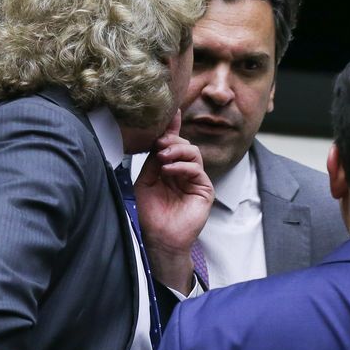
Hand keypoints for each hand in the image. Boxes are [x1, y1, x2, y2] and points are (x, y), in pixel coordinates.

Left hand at [135, 112, 213, 291]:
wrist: (160, 237)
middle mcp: (184, 172)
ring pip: (193, 153)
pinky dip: (182, 166)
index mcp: (170, 168)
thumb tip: (158, 140)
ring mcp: (195, 180)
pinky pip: (197, 170)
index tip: (171, 112)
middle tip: (159, 146)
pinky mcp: (204, 190)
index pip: (173, 144)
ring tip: (163, 158)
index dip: (173, 128)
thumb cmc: (151, 213)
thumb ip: (153, 161)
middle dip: (171, 141)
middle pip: (184, 145)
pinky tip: (169, 170)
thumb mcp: (146, 181)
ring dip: (177, 151)